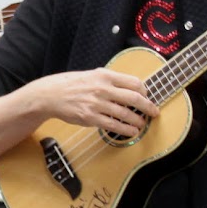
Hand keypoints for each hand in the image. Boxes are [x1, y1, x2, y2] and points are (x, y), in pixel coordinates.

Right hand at [34, 67, 156, 136]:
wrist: (52, 94)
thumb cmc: (73, 85)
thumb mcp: (93, 75)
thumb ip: (111, 80)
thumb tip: (131, 88)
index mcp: (105, 76)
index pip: (134, 83)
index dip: (145, 91)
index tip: (147, 97)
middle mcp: (102, 89)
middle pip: (134, 98)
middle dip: (148, 107)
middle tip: (154, 112)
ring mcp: (97, 104)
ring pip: (125, 114)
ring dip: (138, 121)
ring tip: (142, 124)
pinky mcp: (90, 118)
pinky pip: (113, 125)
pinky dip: (126, 130)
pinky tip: (131, 131)